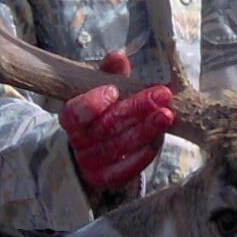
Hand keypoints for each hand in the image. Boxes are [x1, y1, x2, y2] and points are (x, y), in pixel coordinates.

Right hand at [59, 50, 175, 192]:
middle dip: (136, 109)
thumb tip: (118, 57)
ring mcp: (90, 164)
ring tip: (167, 115)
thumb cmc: (99, 113)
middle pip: (105, 128)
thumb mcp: (100, 89)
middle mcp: (77, 143)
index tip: (114, 90)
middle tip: (162, 95)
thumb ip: (108, 73)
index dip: (93, 102)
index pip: (75, 113)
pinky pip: (125, 170)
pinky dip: (143, 154)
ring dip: (145, 130)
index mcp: (69, 118)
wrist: (91, 149)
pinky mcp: (106, 179)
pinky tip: (159, 138)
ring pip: (118, 147)